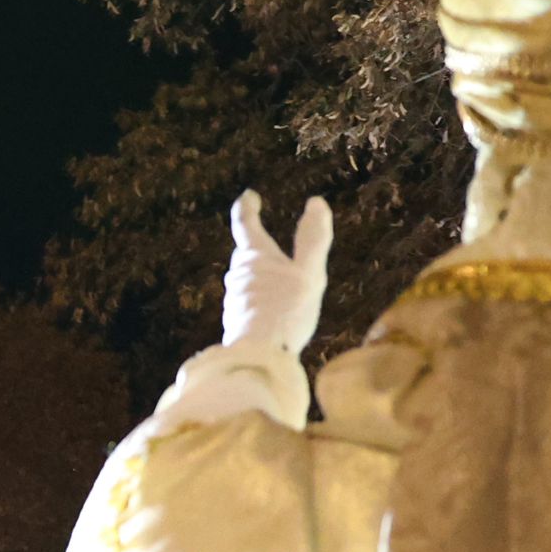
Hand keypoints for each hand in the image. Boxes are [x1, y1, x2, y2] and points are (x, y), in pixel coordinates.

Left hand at [221, 190, 331, 354]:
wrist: (260, 355)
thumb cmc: (287, 310)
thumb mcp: (308, 272)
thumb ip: (312, 239)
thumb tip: (316, 203)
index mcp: (254, 256)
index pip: (245, 223)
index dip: (247, 207)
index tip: (249, 196)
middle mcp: (238, 273)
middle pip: (246, 253)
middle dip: (258, 247)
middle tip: (271, 242)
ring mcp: (234, 298)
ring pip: (248, 279)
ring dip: (261, 277)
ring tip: (281, 283)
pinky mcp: (235, 319)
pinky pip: (249, 301)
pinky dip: (261, 300)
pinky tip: (274, 313)